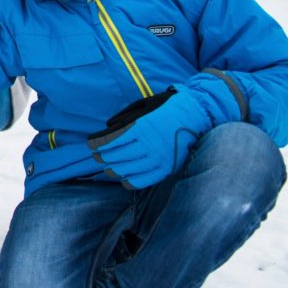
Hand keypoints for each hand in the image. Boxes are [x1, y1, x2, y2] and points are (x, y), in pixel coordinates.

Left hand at [88, 89, 211, 189]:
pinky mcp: (167, 168)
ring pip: (126, 170)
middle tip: (97, 156)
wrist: (196, 114)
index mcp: (140, 127)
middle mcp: (148, 144)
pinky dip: (129, 181)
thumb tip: (106, 130)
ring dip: (113, 169)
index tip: (91, 144)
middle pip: (115, 157)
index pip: (109, 141)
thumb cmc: (165, 107)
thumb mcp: (142, 106)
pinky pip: (143, 181)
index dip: (96, 144)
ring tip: (108, 167)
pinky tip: (124, 178)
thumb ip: (123, 118)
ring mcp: (159, 158)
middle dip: (102, 157)